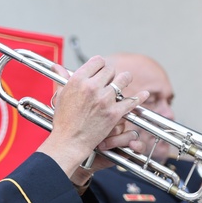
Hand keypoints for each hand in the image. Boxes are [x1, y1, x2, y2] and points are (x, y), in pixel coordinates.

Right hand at [39, 56, 148, 176]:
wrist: (70, 142)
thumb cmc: (63, 120)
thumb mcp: (60, 96)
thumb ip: (63, 79)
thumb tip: (57, 66)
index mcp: (78, 80)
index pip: (97, 61)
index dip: (100, 65)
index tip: (101, 70)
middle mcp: (92, 87)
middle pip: (110, 70)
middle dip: (111, 74)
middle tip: (109, 81)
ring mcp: (105, 100)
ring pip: (123, 79)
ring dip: (124, 80)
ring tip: (123, 83)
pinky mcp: (114, 113)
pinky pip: (131, 101)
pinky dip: (140, 97)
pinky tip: (144, 94)